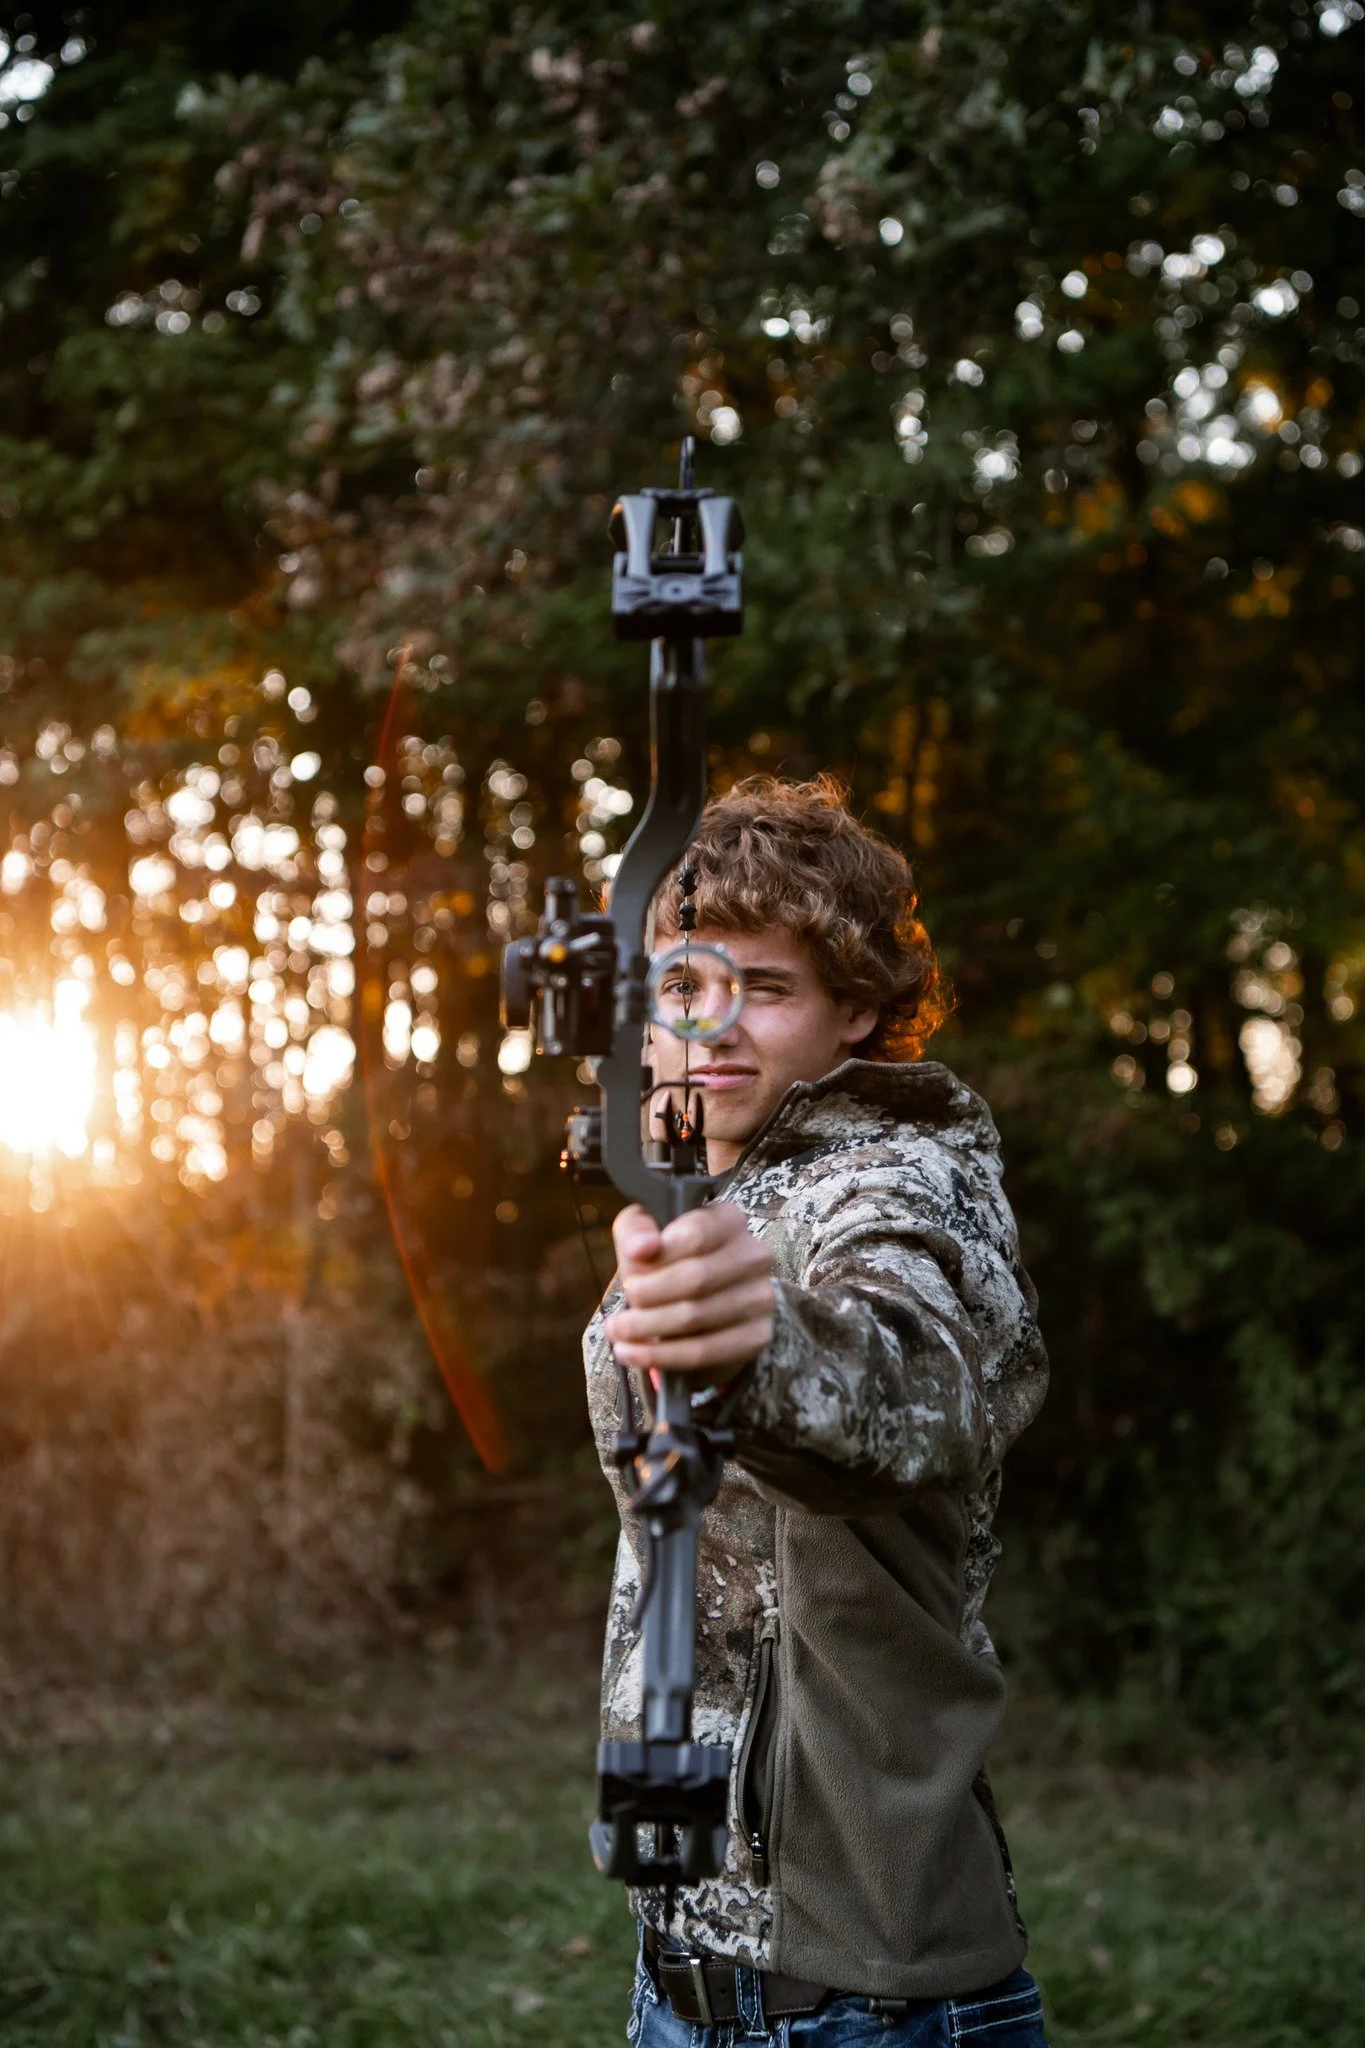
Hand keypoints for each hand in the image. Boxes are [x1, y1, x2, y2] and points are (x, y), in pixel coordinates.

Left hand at [605, 1200, 774, 1378]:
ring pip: (697, 1316)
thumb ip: (636, 1231)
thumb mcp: (643, 1236)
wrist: (694, 1306)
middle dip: (648, 1298)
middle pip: (697, 1278)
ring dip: (647, 1329)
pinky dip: (662, 1356)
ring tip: (619, 1333)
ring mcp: (761, 1296)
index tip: (629, 1280)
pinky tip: (634, 1353)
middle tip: (617, 1314)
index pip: (696, 1234)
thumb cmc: (665, 1263)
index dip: (657, 1259)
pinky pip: (706, 1350)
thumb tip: (642, 1247)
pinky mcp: (757, 1335)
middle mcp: (754, 1255)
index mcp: (729, 1220)